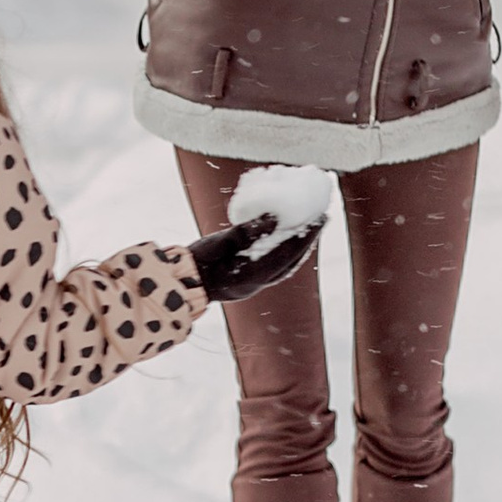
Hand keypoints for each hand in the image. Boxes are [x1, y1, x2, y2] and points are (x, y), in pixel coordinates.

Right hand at [188, 209, 321, 304]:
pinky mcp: (249, 282)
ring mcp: (254, 285)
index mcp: (252, 274)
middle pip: (292, 260)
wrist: (180, 283)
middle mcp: (258, 282)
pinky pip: (276, 268)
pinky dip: (286, 253)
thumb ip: (247, 231)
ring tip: (310, 226)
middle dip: (308, 239)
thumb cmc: (197, 261)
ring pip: (286, 265)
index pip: (287, 253)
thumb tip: (274, 217)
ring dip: (299, 246)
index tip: (320, 217)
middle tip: (322, 217)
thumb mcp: (221, 240)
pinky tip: (288, 240)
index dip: (306, 235)